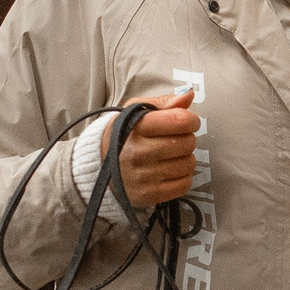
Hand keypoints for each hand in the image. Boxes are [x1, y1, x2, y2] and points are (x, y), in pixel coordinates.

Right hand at [108, 90, 198, 208]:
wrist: (99, 164)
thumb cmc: (124, 133)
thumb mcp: (137, 111)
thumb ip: (164, 102)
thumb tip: (189, 94)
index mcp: (136, 127)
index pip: (180, 120)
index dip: (191, 120)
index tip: (187, 122)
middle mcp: (137, 152)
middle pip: (187, 143)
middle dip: (187, 139)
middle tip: (176, 140)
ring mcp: (142, 176)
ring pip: (188, 164)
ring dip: (185, 159)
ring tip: (171, 156)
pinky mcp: (148, 194)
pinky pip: (184, 185)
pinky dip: (182, 177)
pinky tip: (170, 171)